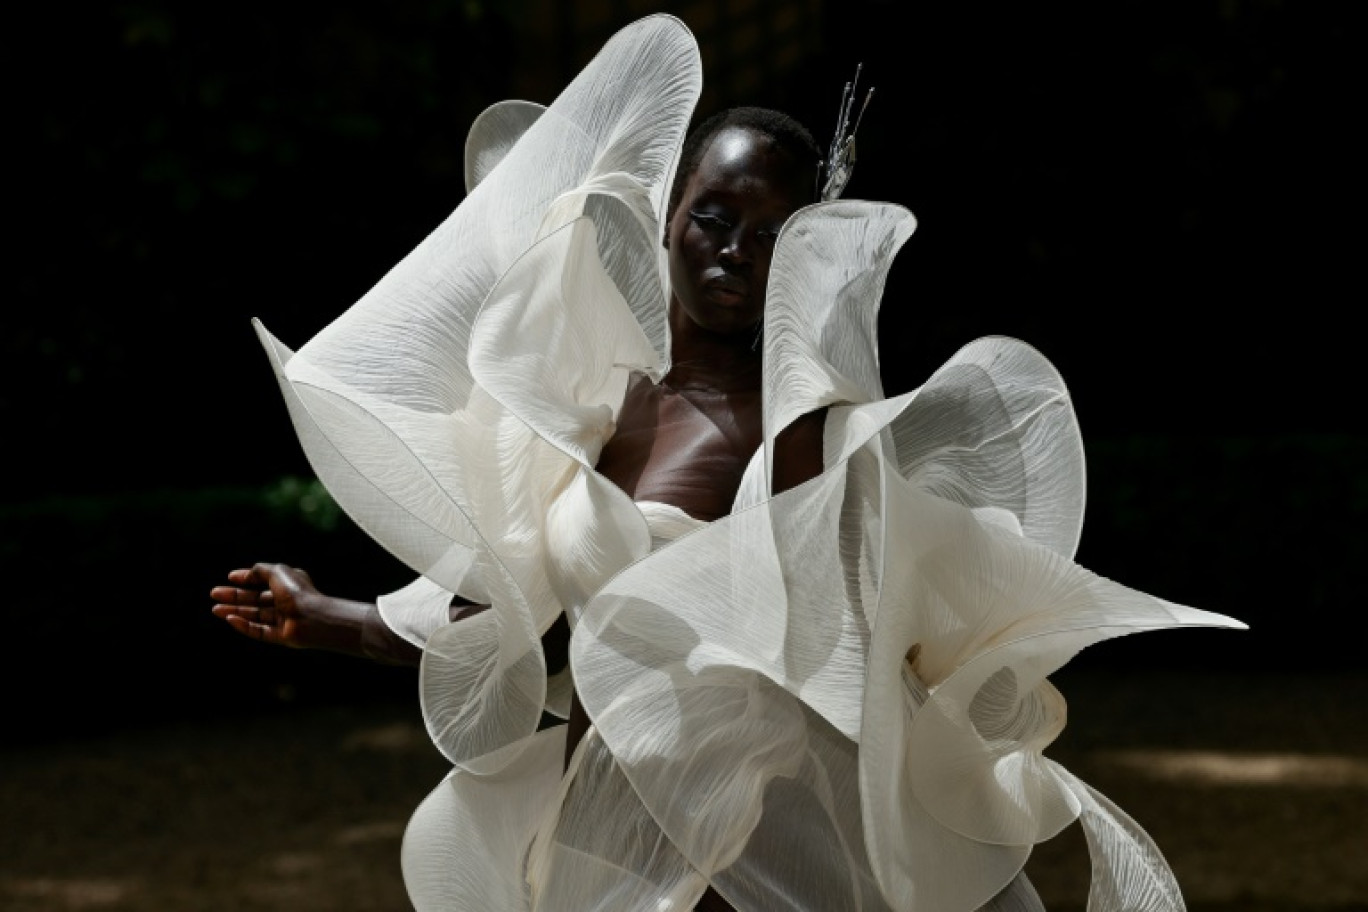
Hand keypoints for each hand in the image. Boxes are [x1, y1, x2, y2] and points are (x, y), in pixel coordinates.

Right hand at [210, 562, 329, 649]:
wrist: (312, 618)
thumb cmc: (297, 592)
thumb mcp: (277, 572)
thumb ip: (260, 570)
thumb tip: (246, 574)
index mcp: (289, 583)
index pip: (264, 580)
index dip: (247, 578)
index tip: (230, 577)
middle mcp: (286, 600)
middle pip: (255, 599)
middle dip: (234, 596)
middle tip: (214, 594)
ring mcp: (283, 619)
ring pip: (254, 615)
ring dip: (234, 611)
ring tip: (215, 609)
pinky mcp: (280, 636)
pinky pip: (258, 630)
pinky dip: (244, 625)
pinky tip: (230, 619)